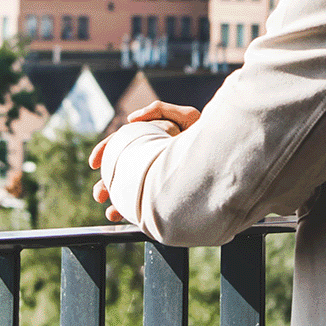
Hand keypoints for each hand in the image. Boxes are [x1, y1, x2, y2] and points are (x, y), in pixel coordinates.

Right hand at [87, 102, 200, 221]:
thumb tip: (129, 119)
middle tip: (98, 194)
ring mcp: (158, 176)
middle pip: (123, 169)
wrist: (231, 159)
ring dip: (117, 198)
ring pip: (130, 188)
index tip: (94, 162)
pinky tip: (121, 215)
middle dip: (107, 182)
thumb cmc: (210, 135)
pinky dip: (131, 208)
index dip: (106, 150)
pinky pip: (144, 202)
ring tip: (109, 210)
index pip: (123, 144)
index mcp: (153, 139)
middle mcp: (152, 158)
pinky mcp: (165, 193)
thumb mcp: (188, 118)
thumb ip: (160, 111)